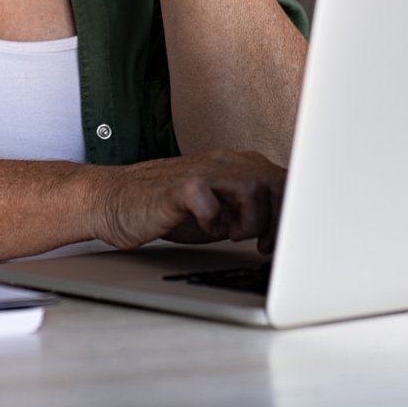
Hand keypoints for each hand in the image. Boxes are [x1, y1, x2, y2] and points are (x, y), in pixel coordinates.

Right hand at [87, 150, 284, 253]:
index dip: (290, 215)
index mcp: (237, 166)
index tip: (279, 243)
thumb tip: (285, 232)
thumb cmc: (170, 209)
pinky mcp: (180, 187)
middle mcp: (224, 162)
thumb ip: (250, 211)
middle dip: (277, 219)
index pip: (283, 181)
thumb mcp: (220, 211)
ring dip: (249, 220)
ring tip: (230, 234)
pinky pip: (211, 202)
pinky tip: (205, 229)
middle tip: (262, 244)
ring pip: (253, 186)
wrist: (117, 202)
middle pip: (276, 180)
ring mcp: (202, 171)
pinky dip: (214, 223)